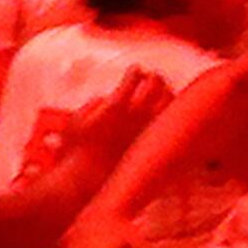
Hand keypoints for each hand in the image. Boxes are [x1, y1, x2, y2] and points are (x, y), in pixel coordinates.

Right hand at [55, 72, 173, 170]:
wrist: (91, 177)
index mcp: (117, 106)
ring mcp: (149, 127)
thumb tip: (107, 97)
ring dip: (167, 91)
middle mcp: (136, 114)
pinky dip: (170, 111)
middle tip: (152, 76)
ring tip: (163, 90)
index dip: (135, 72)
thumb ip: (93, 105)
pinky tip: (166, 111)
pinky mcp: (154, 141)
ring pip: (168, 101)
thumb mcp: (76, 122)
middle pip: (156, 84)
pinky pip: (169, 122)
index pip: (134, 78)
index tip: (136, 69)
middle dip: (155, 77)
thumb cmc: (78, 149)